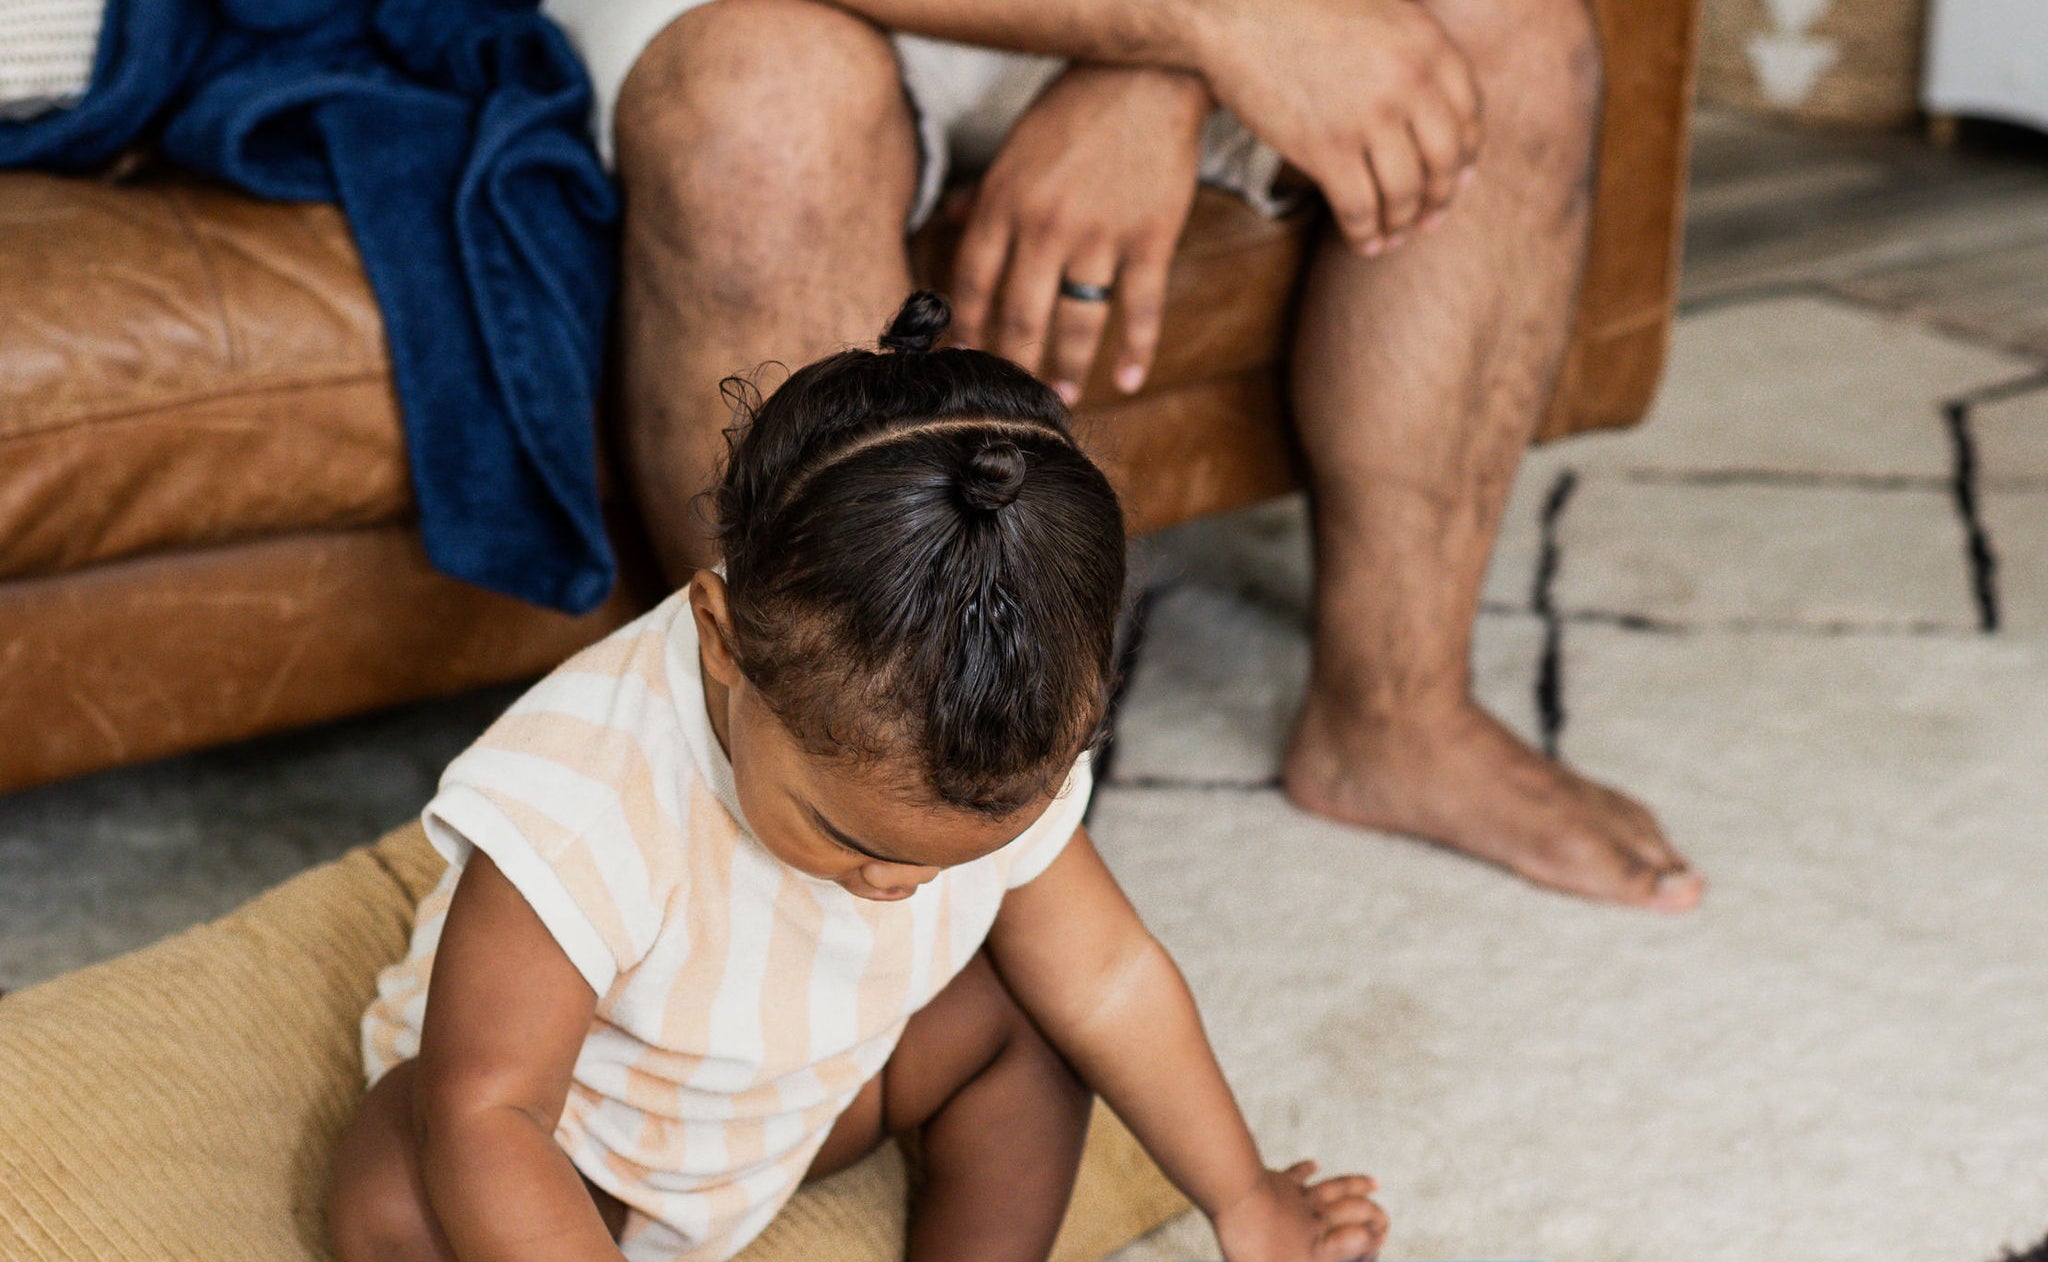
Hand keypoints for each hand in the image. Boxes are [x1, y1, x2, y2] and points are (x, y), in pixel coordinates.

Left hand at [951, 64, 1207, 401]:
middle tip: (1014, 398)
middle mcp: (1045, 225)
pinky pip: (1141, 309)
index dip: (967, 329)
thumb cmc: (1075, 111)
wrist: (1148, 78)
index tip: (965, 360)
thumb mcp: (1015, 147)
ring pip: (1077, 322)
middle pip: (1020, 316)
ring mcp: (1099, 235)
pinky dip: (1136, 350)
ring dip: (1069, 368)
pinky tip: (1128, 380)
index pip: (973, 283)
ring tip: (1063, 396)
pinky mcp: (1150, 239)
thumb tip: (947, 219)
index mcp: (1004, 202)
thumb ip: (983, 192)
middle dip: (1015, 365)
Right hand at [1196, 0, 1481, 254]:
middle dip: (1439, 199)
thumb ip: (1414, 49)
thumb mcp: (1382, 11)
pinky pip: (1360, 209)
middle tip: (1429, 219)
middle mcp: (1410, 84)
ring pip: (1404, 194)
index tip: (1456, 178)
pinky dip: (1364, 234)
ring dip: (1401, 223)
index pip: (1470, 118)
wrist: (1238, 5)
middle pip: (1445, 163)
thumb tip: (1431, 99)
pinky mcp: (1326, 148)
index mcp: (1430, 47)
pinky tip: (1363, 242)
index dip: (1466, 156)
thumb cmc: (1302, 4)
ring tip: (1391, 236)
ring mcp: (1369, 118)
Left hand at [1212, 1161, 1389, 1261]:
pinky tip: (1314, 1165)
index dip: (1371, 1243)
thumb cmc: (1254, 1248)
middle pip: (1355, 1211)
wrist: (1237, 1199)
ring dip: (1356, 1184)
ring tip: (1374, 1183)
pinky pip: (1297, 1174)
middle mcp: (1316, 1221)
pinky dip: (1307, 1169)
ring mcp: (1298, 1200)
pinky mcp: (1277, 1183)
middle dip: (1374, 1214)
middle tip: (1383, 1220)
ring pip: (1336, 1188)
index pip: (1357, 1242)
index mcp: (1318, 1249)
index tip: (1377, 1246)